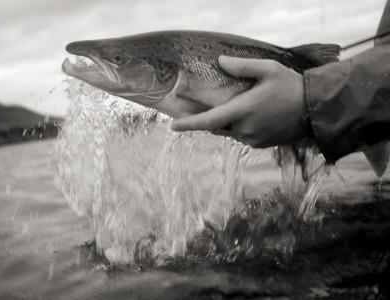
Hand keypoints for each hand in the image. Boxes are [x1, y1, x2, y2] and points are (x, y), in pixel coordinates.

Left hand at [171, 56, 307, 147]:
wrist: (315, 109)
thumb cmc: (291, 87)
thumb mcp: (268, 69)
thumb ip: (242, 66)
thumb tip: (221, 61)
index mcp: (243, 111)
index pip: (209, 121)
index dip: (189, 124)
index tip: (173, 126)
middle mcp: (245, 129)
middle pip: (218, 127)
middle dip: (210, 119)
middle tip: (206, 108)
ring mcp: (254, 139)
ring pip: (231, 132)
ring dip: (228, 122)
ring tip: (238, 107)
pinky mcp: (262, 144)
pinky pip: (243, 136)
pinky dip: (240, 127)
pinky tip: (253, 116)